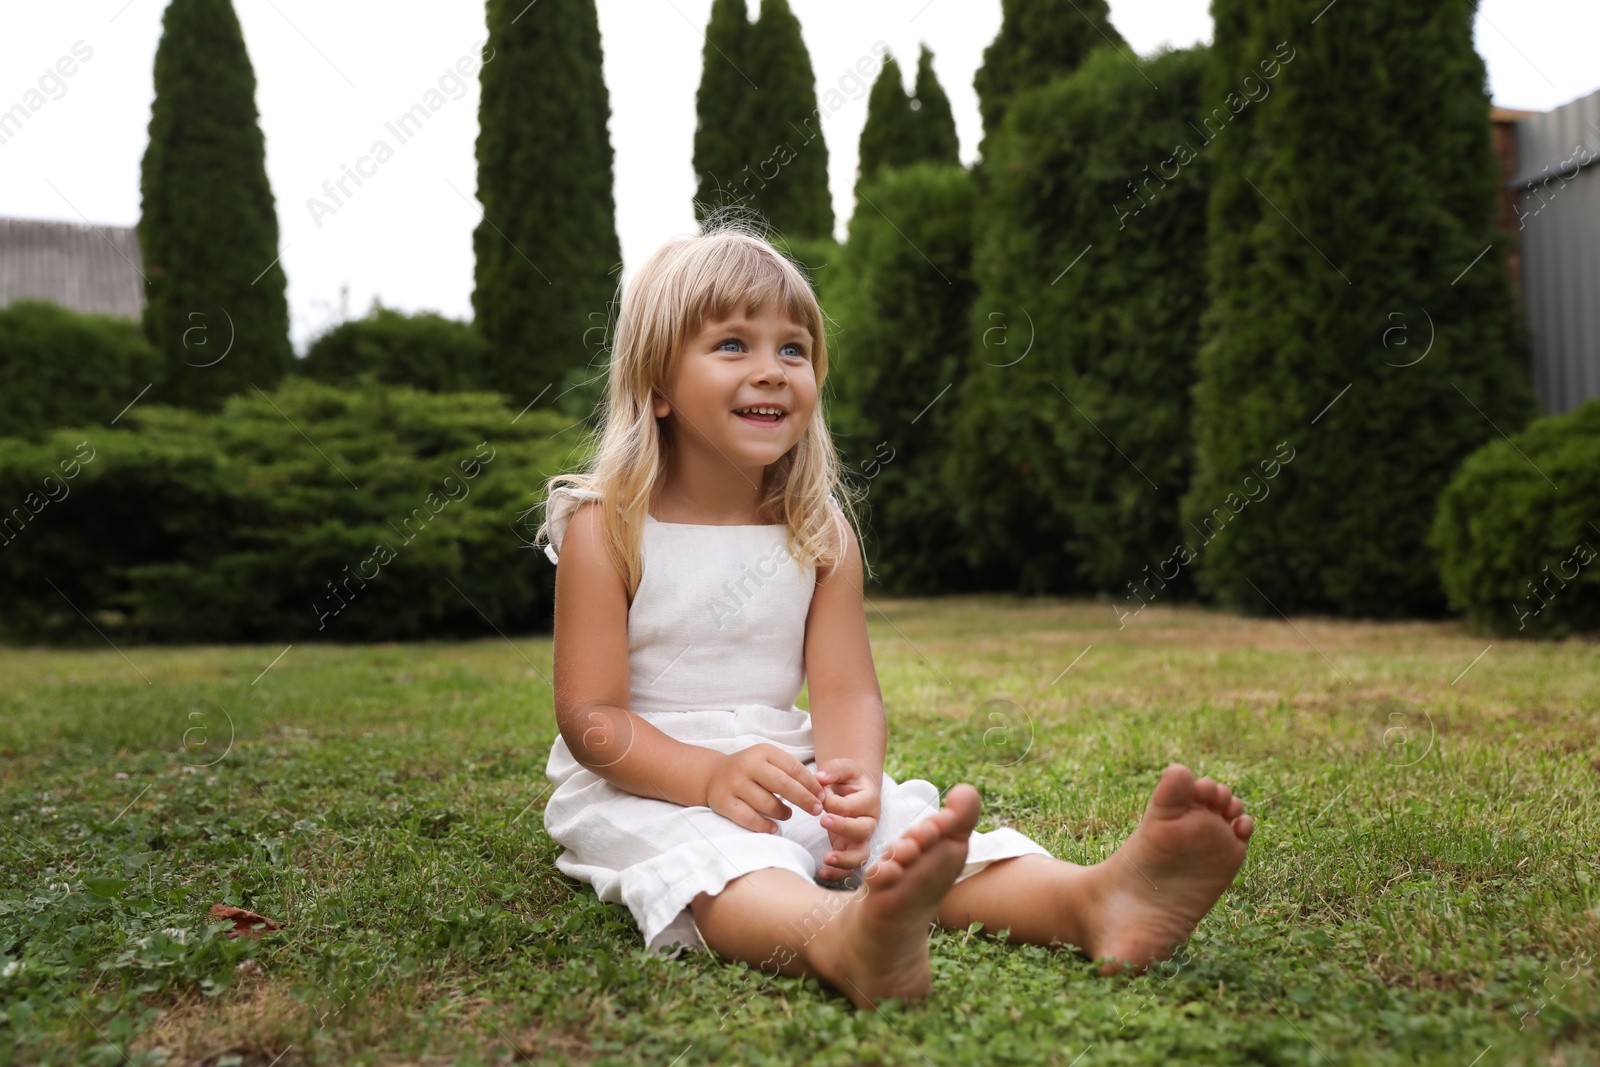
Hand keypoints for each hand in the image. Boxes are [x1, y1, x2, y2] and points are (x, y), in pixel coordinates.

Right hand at [706, 743, 825, 833]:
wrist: (713, 775)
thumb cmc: (750, 771)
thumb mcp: (768, 761)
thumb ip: (790, 772)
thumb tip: (819, 791)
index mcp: (763, 752)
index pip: (794, 768)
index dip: (811, 784)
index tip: (822, 797)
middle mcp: (748, 765)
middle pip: (783, 785)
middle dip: (804, 799)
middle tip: (816, 810)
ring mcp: (734, 784)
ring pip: (767, 804)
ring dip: (783, 813)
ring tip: (787, 814)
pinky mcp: (724, 802)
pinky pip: (749, 818)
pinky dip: (765, 826)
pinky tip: (774, 827)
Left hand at [813, 758, 881, 881]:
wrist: (855, 790)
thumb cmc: (848, 779)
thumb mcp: (843, 768)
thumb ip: (833, 770)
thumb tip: (820, 778)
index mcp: (869, 800)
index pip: (852, 805)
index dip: (833, 801)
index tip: (819, 795)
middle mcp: (869, 821)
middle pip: (862, 830)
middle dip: (843, 827)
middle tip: (823, 821)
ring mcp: (862, 839)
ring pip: (861, 855)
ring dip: (845, 859)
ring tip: (827, 858)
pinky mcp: (852, 850)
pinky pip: (850, 867)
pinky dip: (838, 873)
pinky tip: (823, 873)